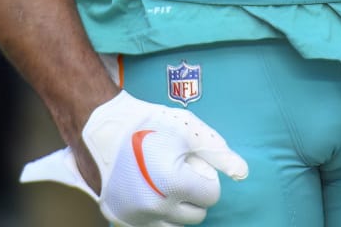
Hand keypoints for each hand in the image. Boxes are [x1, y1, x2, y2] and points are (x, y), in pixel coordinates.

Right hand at [20, 90, 247, 225]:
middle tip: (177, 170)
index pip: (210, 196)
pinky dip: (154, 211)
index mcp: (173, 185)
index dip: (205, 177)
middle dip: (193, 195)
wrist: (98, 125)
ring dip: (175, 207)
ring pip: (174, 225)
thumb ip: (218, 153)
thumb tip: (242, 172)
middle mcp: (155, 208)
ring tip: (162, 180)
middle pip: (195, 216)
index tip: (191, 163)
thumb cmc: (143, 123)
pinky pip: (150, 224)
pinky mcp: (120, 218)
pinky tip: (147, 189)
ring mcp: (136, 216)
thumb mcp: (186, 130)